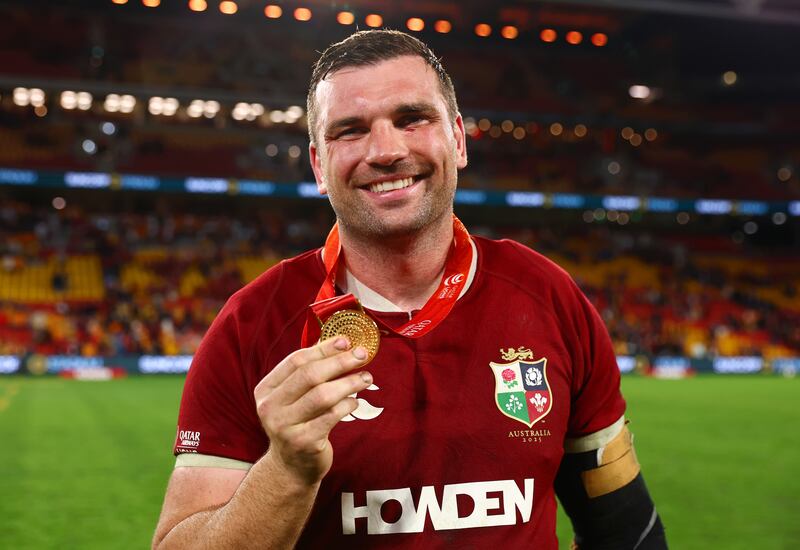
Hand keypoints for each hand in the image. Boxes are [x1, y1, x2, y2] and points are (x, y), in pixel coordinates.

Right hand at [254, 337, 371, 486]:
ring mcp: (284, 426)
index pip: (296, 361)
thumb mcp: (293, 398)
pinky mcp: (303, 442)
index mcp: (266, 390)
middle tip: (361, 355)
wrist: (291, 467)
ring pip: (322, 395)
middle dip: (339, 362)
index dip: (323, 349)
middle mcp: (270, 407)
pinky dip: (347, 405)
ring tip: (366, 377)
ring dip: (349, 383)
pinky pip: (331, 416)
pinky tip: (355, 402)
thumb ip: (308, 372)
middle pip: (309, 375)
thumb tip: (338, 343)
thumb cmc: (298, 424)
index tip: (346, 341)